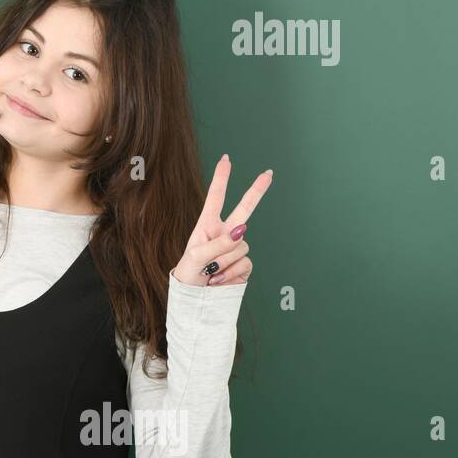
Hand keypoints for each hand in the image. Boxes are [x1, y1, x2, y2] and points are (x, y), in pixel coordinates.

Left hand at [172, 154, 271, 286]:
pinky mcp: (244, 265)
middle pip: (245, 209)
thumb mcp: (197, 256)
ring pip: (241, 245)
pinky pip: (245, 263)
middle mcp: (223, 233)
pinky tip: (218, 280)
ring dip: (224, 261)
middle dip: (257, 191)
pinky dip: (231, 273)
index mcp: (207, 226)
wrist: (195, 298)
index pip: (216, 198)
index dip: (221, 179)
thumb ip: (219, 242)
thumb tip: (242, 231)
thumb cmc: (189, 274)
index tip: (226, 159)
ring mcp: (235, 248)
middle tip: (269, 173)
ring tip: (209, 272)